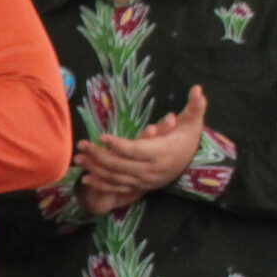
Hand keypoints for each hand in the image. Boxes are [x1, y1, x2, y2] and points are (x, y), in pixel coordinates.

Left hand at [78, 85, 206, 213]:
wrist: (192, 164)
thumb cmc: (188, 138)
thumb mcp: (194, 122)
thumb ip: (196, 106)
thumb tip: (198, 88)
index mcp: (162, 152)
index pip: (136, 150)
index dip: (119, 145)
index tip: (102, 136)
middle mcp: (151, 169)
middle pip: (121, 164)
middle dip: (99, 156)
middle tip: (81, 145)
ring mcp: (144, 180)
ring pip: (116, 177)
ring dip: (95, 169)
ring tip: (78, 159)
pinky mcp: (140, 186)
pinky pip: (118, 188)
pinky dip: (102, 184)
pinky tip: (85, 178)